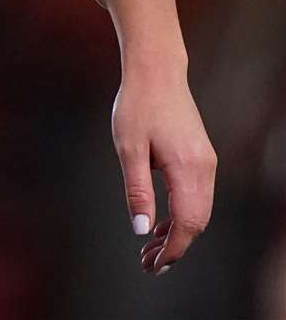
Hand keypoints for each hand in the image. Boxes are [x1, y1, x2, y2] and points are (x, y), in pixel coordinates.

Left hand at [111, 63, 216, 274]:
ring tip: (152, 246)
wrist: (157, 69)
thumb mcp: (129, 148)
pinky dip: (183, 213)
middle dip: (175, 246)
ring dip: (179, 231)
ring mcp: (206, 161)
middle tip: (149, 262)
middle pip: (197, 222)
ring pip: (200, 210)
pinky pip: (198, 195)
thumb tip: (141, 230)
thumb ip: (137, 191)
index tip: (154, 265)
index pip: (187, 223)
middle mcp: (204, 168)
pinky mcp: (202, 155)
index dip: (172, 249)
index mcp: (187, 168)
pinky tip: (162, 219)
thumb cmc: (138, 104)